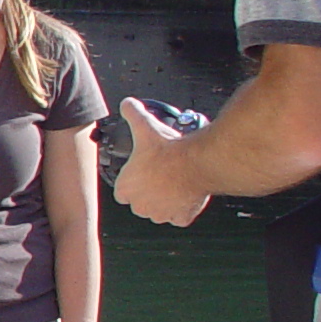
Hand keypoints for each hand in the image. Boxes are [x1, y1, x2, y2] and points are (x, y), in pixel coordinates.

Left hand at [113, 98, 210, 226]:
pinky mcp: (182, 218)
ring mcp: (162, 214)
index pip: (124, 191)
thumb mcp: (145, 126)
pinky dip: (184, 208)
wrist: (196, 162)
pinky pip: (180, 216)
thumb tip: (127, 103)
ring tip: (174, 182)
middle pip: (141, 203)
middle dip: (149, 192)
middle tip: (161, 174)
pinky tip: (186, 193)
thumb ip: (132, 113)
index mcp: (126, 189)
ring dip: (166, 201)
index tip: (144, 171)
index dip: (134, 181)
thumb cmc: (168, 148)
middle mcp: (140, 206)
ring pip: (161, 211)